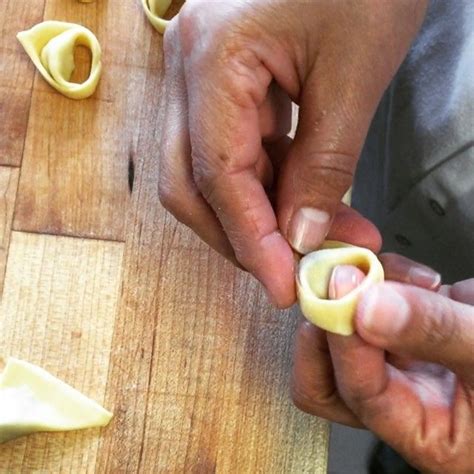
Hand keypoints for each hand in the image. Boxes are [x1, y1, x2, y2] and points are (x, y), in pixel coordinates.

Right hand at [158, 0, 427, 306]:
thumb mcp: (353, 76)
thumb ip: (323, 166)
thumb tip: (300, 236)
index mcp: (212, 58)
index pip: (217, 176)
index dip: (250, 240)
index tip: (283, 285)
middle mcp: (187, 68)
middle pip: (189, 183)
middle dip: (237, 236)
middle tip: (286, 271)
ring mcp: (199, 74)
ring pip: (209, 171)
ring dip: (260, 214)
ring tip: (321, 238)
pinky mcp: (224, 81)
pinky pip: (233, 148)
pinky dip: (268, 183)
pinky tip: (308, 198)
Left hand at [292, 254, 473, 472]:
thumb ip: (438, 335)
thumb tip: (369, 309)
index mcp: (426, 431)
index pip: (359, 393)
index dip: (346, 342)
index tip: (346, 289)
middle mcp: (405, 398)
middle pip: (328, 377)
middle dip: (325, 327)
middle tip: (338, 285)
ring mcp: (406, 358)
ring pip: (344, 333)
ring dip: (354, 295)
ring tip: (388, 274)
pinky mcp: (415, 324)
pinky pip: (373, 302)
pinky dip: (383, 279)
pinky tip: (418, 274)